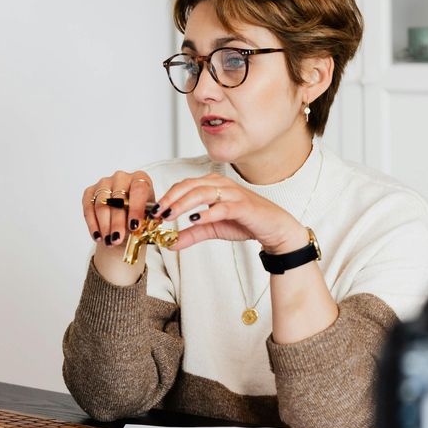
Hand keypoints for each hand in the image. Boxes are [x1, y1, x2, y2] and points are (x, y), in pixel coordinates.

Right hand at [81, 170, 154, 248]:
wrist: (125, 215)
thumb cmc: (138, 214)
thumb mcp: (147, 216)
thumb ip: (147, 220)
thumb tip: (145, 227)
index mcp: (140, 178)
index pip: (138, 190)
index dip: (136, 209)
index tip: (134, 226)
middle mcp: (121, 177)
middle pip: (118, 199)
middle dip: (117, 222)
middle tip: (117, 239)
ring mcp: (104, 183)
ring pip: (102, 205)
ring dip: (105, 226)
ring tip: (109, 241)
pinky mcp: (90, 192)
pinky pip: (89, 208)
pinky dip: (93, 224)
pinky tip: (98, 236)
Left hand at [154, 174, 306, 253]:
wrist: (273, 228)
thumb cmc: (244, 222)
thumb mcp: (212, 229)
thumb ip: (191, 234)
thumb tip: (170, 244)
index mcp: (212, 185)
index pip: (184, 185)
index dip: (167, 197)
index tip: (153, 212)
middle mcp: (221, 184)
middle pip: (189, 186)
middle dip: (170, 199)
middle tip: (156, 213)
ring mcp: (233, 193)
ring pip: (202, 192)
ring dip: (183, 204)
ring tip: (169, 216)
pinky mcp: (243, 206)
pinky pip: (222, 207)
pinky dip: (207, 213)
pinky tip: (194, 220)